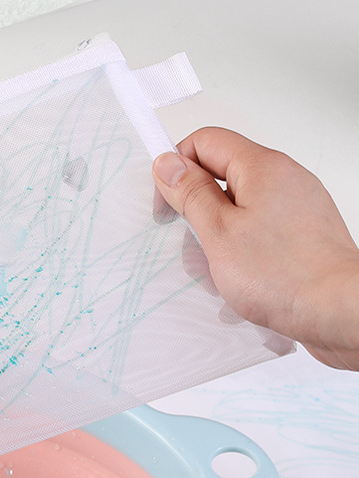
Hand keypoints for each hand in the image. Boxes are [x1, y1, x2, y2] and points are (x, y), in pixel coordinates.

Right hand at [153, 127, 358, 369]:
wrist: (337, 310)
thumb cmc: (284, 275)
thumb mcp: (218, 232)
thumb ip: (191, 194)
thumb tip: (169, 164)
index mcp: (262, 167)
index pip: (205, 142)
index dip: (177, 167)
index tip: (165, 201)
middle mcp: (284, 179)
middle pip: (222, 177)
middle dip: (197, 211)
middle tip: (191, 241)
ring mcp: (295, 207)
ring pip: (238, 211)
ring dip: (217, 239)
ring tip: (218, 270)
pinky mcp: (301, 234)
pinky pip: (257, 234)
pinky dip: (240, 254)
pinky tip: (239, 281)